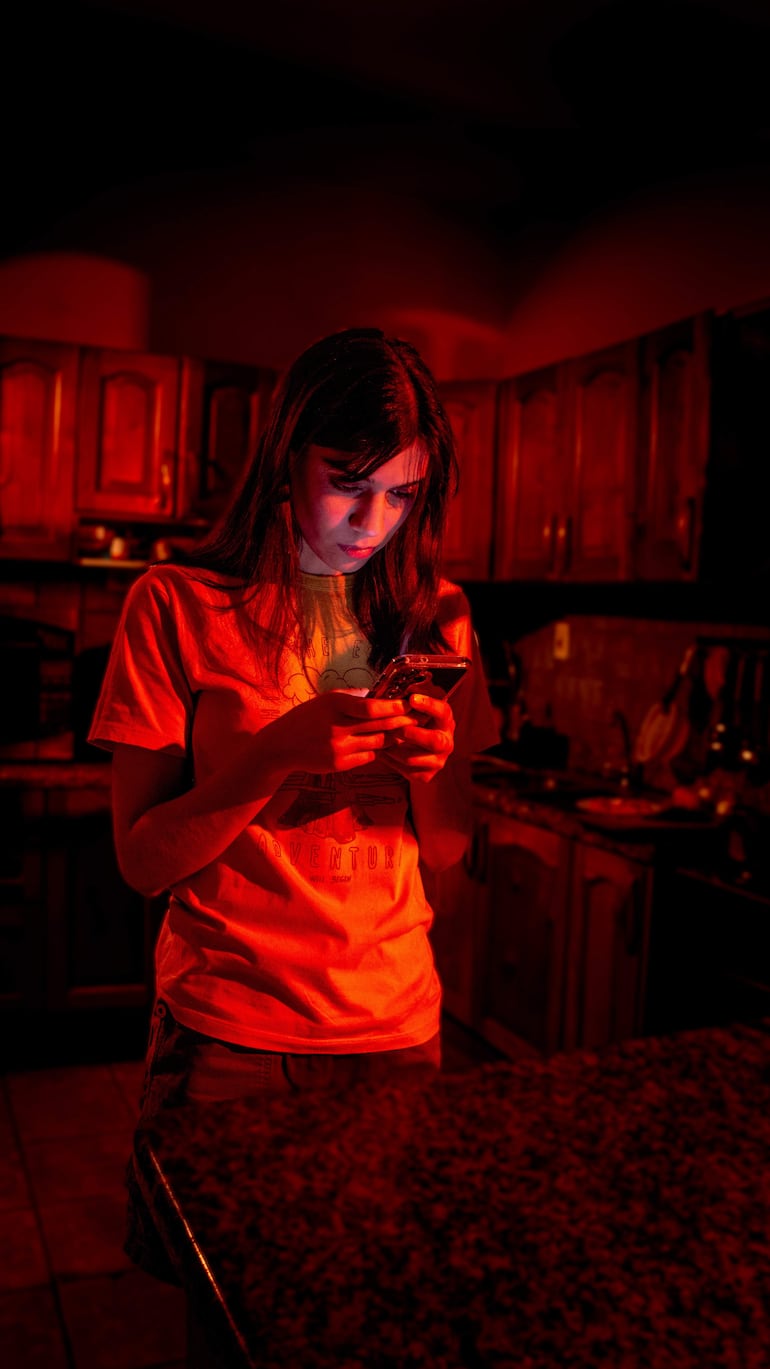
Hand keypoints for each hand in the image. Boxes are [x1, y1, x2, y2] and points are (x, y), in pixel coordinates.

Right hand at [265, 690, 412, 774]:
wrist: (282, 745)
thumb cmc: (308, 717)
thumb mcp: (326, 700)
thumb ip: (353, 698)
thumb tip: (381, 696)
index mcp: (334, 705)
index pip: (370, 707)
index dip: (392, 707)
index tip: (407, 704)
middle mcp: (336, 727)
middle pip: (379, 726)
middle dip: (400, 722)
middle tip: (417, 718)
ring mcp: (338, 748)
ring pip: (377, 743)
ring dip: (391, 737)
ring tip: (403, 731)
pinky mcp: (339, 764)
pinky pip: (369, 757)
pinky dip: (377, 750)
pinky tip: (382, 744)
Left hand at [378, 692, 455, 783]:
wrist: (418, 753)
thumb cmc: (412, 723)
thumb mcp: (414, 711)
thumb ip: (409, 701)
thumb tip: (396, 690)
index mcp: (445, 721)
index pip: (443, 711)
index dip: (429, 705)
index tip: (412, 698)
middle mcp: (446, 742)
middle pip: (434, 741)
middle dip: (413, 734)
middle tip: (395, 728)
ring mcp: (438, 761)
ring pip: (414, 758)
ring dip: (393, 749)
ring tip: (380, 740)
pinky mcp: (426, 775)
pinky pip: (406, 770)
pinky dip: (391, 761)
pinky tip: (382, 752)